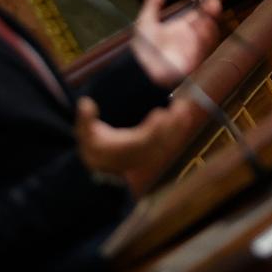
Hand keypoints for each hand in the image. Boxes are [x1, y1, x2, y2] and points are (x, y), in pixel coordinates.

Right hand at [76, 96, 195, 194]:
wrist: (103, 169)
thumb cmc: (94, 148)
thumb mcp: (85, 134)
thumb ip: (85, 119)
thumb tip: (85, 103)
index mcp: (126, 147)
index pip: (142, 139)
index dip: (153, 128)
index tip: (160, 113)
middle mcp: (141, 152)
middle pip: (161, 138)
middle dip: (172, 123)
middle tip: (180, 105)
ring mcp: (150, 153)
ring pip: (169, 139)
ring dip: (178, 124)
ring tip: (185, 107)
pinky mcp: (156, 151)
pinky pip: (171, 141)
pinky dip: (179, 129)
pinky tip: (186, 115)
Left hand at [131, 0, 222, 87]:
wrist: (141, 69)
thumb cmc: (144, 48)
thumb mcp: (145, 22)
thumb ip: (153, 4)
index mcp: (182, 27)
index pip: (200, 14)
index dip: (206, 6)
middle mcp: (191, 37)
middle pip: (209, 22)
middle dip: (212, 13)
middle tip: (213, 4)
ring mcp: (194, 48)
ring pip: (209, 34)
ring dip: (209, 25)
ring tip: (203, 18)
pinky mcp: (195, 60)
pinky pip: (204, 48)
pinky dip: (204, 38)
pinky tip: (198, 30)